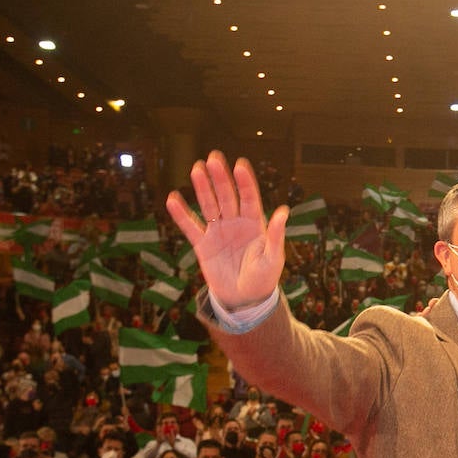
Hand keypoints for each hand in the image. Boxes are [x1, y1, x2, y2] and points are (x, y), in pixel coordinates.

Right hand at [165, 152, 288, 310]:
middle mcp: (236, 223)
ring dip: (202, 188)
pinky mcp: (203, 244)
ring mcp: (218, 232)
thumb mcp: (273, 258)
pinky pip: (190, 226)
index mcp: (255, 224)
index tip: (240, 165)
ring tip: (196, 169)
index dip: (245, 183)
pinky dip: (181, 214)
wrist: (244, 299)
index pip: (249, 198)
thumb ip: (276, 235)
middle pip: (227, 196)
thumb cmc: (264, 278)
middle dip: (220, 178)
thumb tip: (284, 211)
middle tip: (213, 158)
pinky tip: (173, 199)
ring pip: (209, 205)